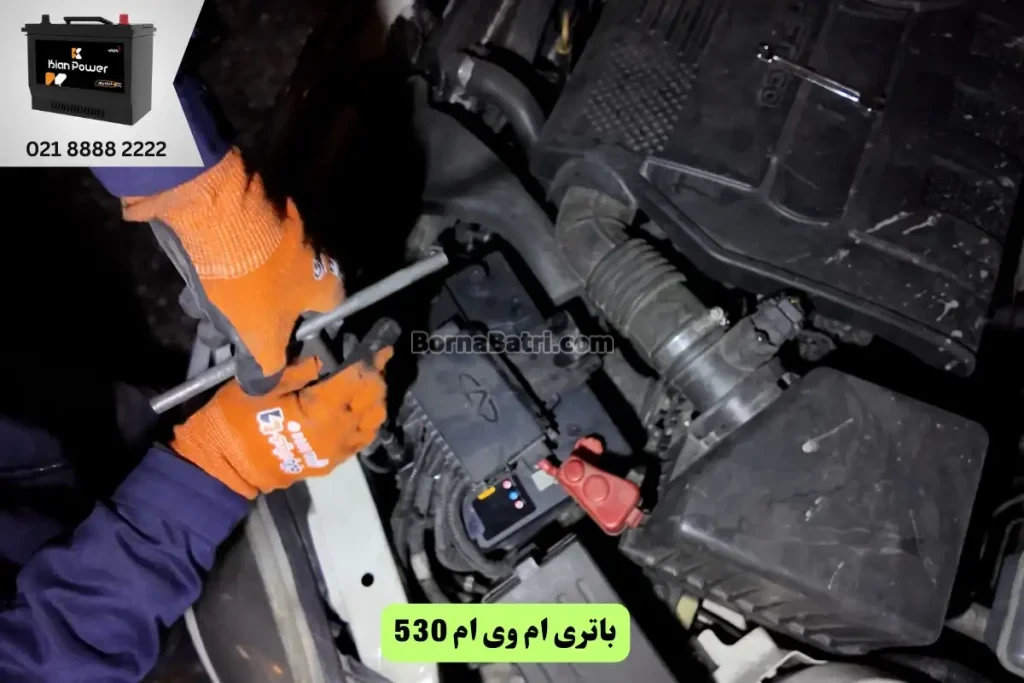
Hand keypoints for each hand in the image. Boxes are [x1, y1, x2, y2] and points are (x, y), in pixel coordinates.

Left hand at [93, 74, 332, 380]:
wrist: (215, 211)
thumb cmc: (249, 280)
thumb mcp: (258, 335)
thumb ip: (266, 366)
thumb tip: (263, 388)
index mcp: (327, 285)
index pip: (327, 322)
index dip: (301, 342)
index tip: (277, 356)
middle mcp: (314, 258)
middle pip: (286, 303)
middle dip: (254, 325)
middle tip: (227, 340)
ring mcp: (284, 234)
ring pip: (259, 282)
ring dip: (232, 303)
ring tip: (201, 314)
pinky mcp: (252, 219)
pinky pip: (241, 258)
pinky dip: (222, 276)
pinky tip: (195, 288)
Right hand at [171, 350, 390, 497]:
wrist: (222, 467)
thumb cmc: (235, 420)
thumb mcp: (264, 384)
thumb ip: (302, 367)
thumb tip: (330, 352)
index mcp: (323, 412)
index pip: (360, 379)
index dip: (371, 359)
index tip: (379, 343)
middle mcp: (338, 433)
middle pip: (373, 399)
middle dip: (375, 376)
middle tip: (370, 358)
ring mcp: (338, 451)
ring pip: (373, 420)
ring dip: (373, 398)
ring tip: (364, 381)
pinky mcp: (332, 461)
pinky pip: (361, 437)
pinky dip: (365, 419)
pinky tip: (356, 406)